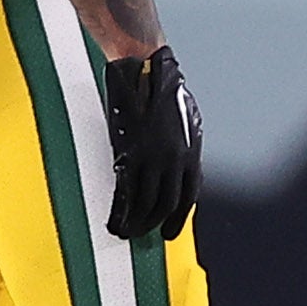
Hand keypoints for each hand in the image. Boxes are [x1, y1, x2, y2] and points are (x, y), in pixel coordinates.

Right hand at [101, 44, 202, 241]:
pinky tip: (115, 221)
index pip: (189, 196)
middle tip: (144, 236)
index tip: (169, 233)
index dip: (179, 218)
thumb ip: (183, 149)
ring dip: (136, 222)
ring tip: (126, 233)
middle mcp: (175, 158)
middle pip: (167, 203)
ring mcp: (152, 157)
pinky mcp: (129, 153)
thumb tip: (180, 172)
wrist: (145, 69)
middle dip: (155, 224)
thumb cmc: (163, 94)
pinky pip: (126, 191)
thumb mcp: (184, 123)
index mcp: (191, 152)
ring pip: (146, 202)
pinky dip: (121, 211)